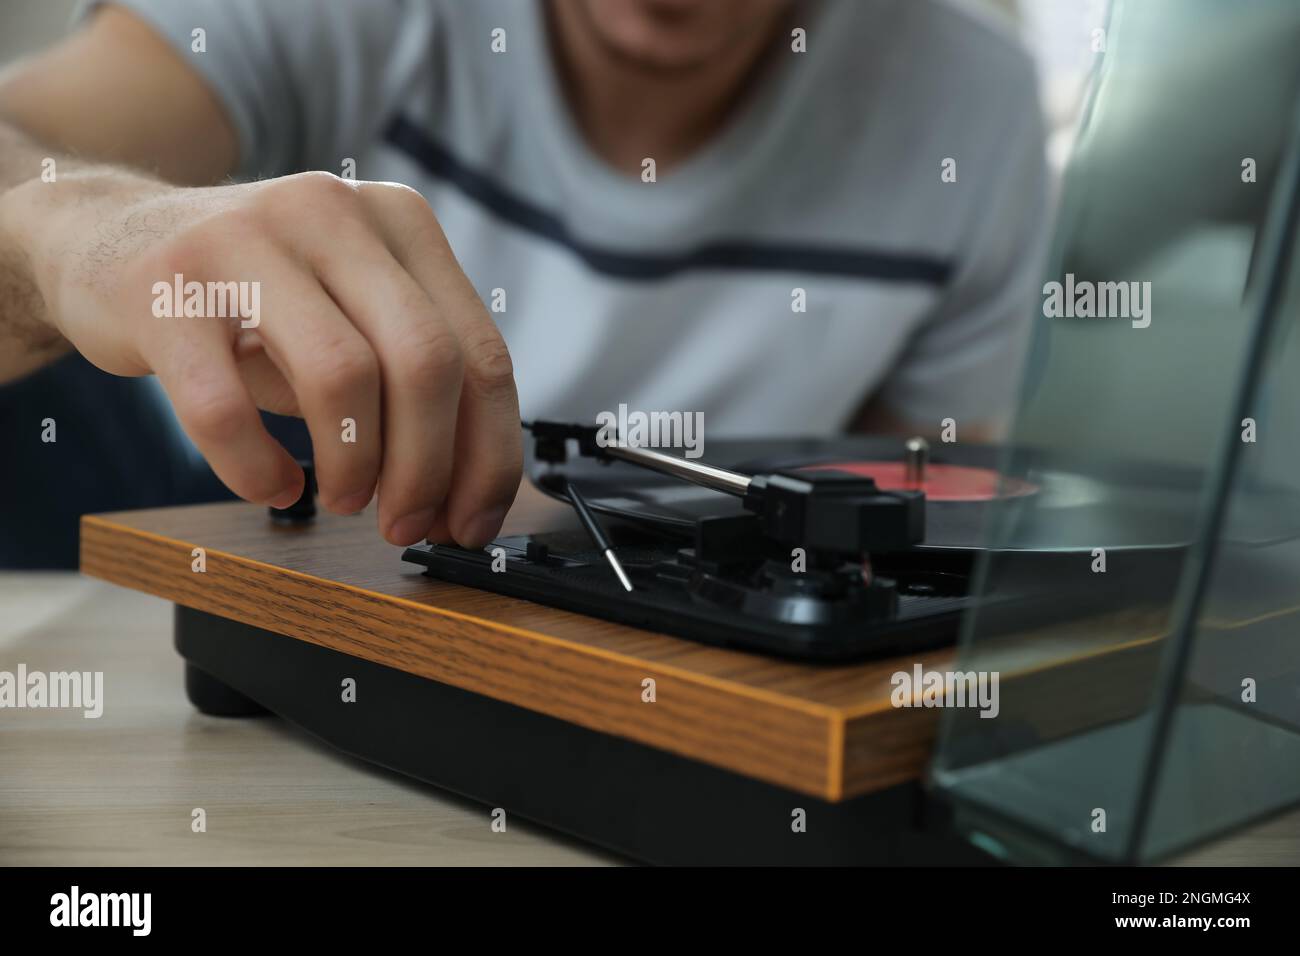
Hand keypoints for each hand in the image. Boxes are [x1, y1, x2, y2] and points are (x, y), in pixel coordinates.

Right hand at [12, 169, 520, 546]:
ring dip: (353, 467)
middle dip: (427, 469)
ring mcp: (245, 238)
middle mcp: (333, 212)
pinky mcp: (164, 286)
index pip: (480, 353)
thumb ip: (413, 387)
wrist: (107, 238)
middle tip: (406, 525)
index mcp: (401, 220)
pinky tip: (271, 485)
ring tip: (342, 498)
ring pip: (341, 375)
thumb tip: (464, 499)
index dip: (487, 456)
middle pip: (425, 362)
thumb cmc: (254, 301)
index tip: (471, 523)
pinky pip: (225, 406)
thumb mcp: (351, 317)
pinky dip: (257, 469)